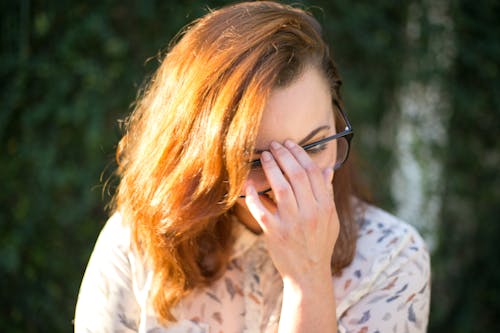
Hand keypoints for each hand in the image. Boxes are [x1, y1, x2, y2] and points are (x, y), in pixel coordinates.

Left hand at [244, 139, 339, 283]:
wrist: (308, 273)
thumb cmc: (319, 244)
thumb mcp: (331, 219)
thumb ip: (328, 194)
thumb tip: (327, 169)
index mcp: (324, 207)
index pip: (313, 172)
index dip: (300, 154)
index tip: (290, 144)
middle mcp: (310, 213)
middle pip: (296, 175)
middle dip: (284, 155)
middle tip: (274, 145)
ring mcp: (291, 223)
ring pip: (280, 187)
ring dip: (271, 167)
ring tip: (265, 156)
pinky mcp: (274, 233)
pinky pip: (260, 209)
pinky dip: (253, 195)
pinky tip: (248, 184)